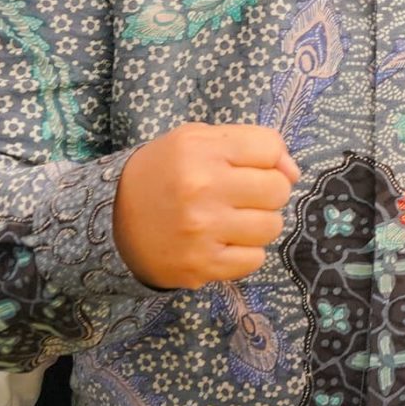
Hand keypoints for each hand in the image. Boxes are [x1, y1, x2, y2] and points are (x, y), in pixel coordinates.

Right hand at [113, 124, 301, 288]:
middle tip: (241, 197)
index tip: (249, 167)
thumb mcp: (196, 140)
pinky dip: (244, 253)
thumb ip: (249, 143)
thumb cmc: (164, 174)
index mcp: (200, 149)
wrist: (111, 221)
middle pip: (277, 189)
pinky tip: (222, 243)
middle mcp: (202, 188)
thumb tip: (293, 172)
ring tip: (231, 220)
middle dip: (266, 192)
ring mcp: (202, 230)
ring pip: (272, 226)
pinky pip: (255, 260)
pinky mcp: (202, 265)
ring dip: (258, 224)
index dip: (268, 159)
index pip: (270, 148)